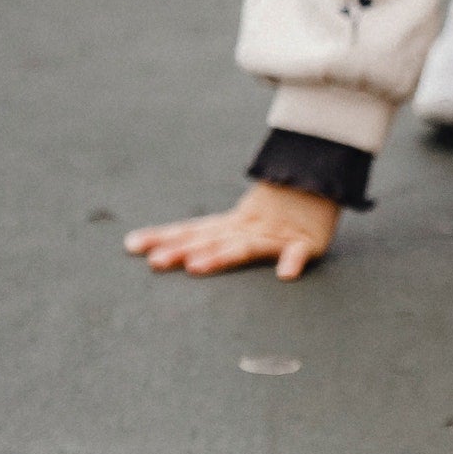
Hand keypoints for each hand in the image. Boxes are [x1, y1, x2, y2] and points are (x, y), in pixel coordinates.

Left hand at [125, 181, 339, 280]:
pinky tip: (285, 275)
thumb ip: (203, 235)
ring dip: (222, 256)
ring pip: (246, 247)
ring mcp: (276, 235)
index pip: (192, 230)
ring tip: (199, 267)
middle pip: (211, 240)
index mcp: (230, 225)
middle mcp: (247, 229)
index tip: (133, 246)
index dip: (163, 237)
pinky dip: (293, 261)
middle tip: (158, 262)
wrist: (320, 179)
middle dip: (184, 250)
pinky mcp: (306, 242)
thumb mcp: (238, 222)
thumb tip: (152, 246)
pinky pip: (299, 253)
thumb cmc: (276, 210)